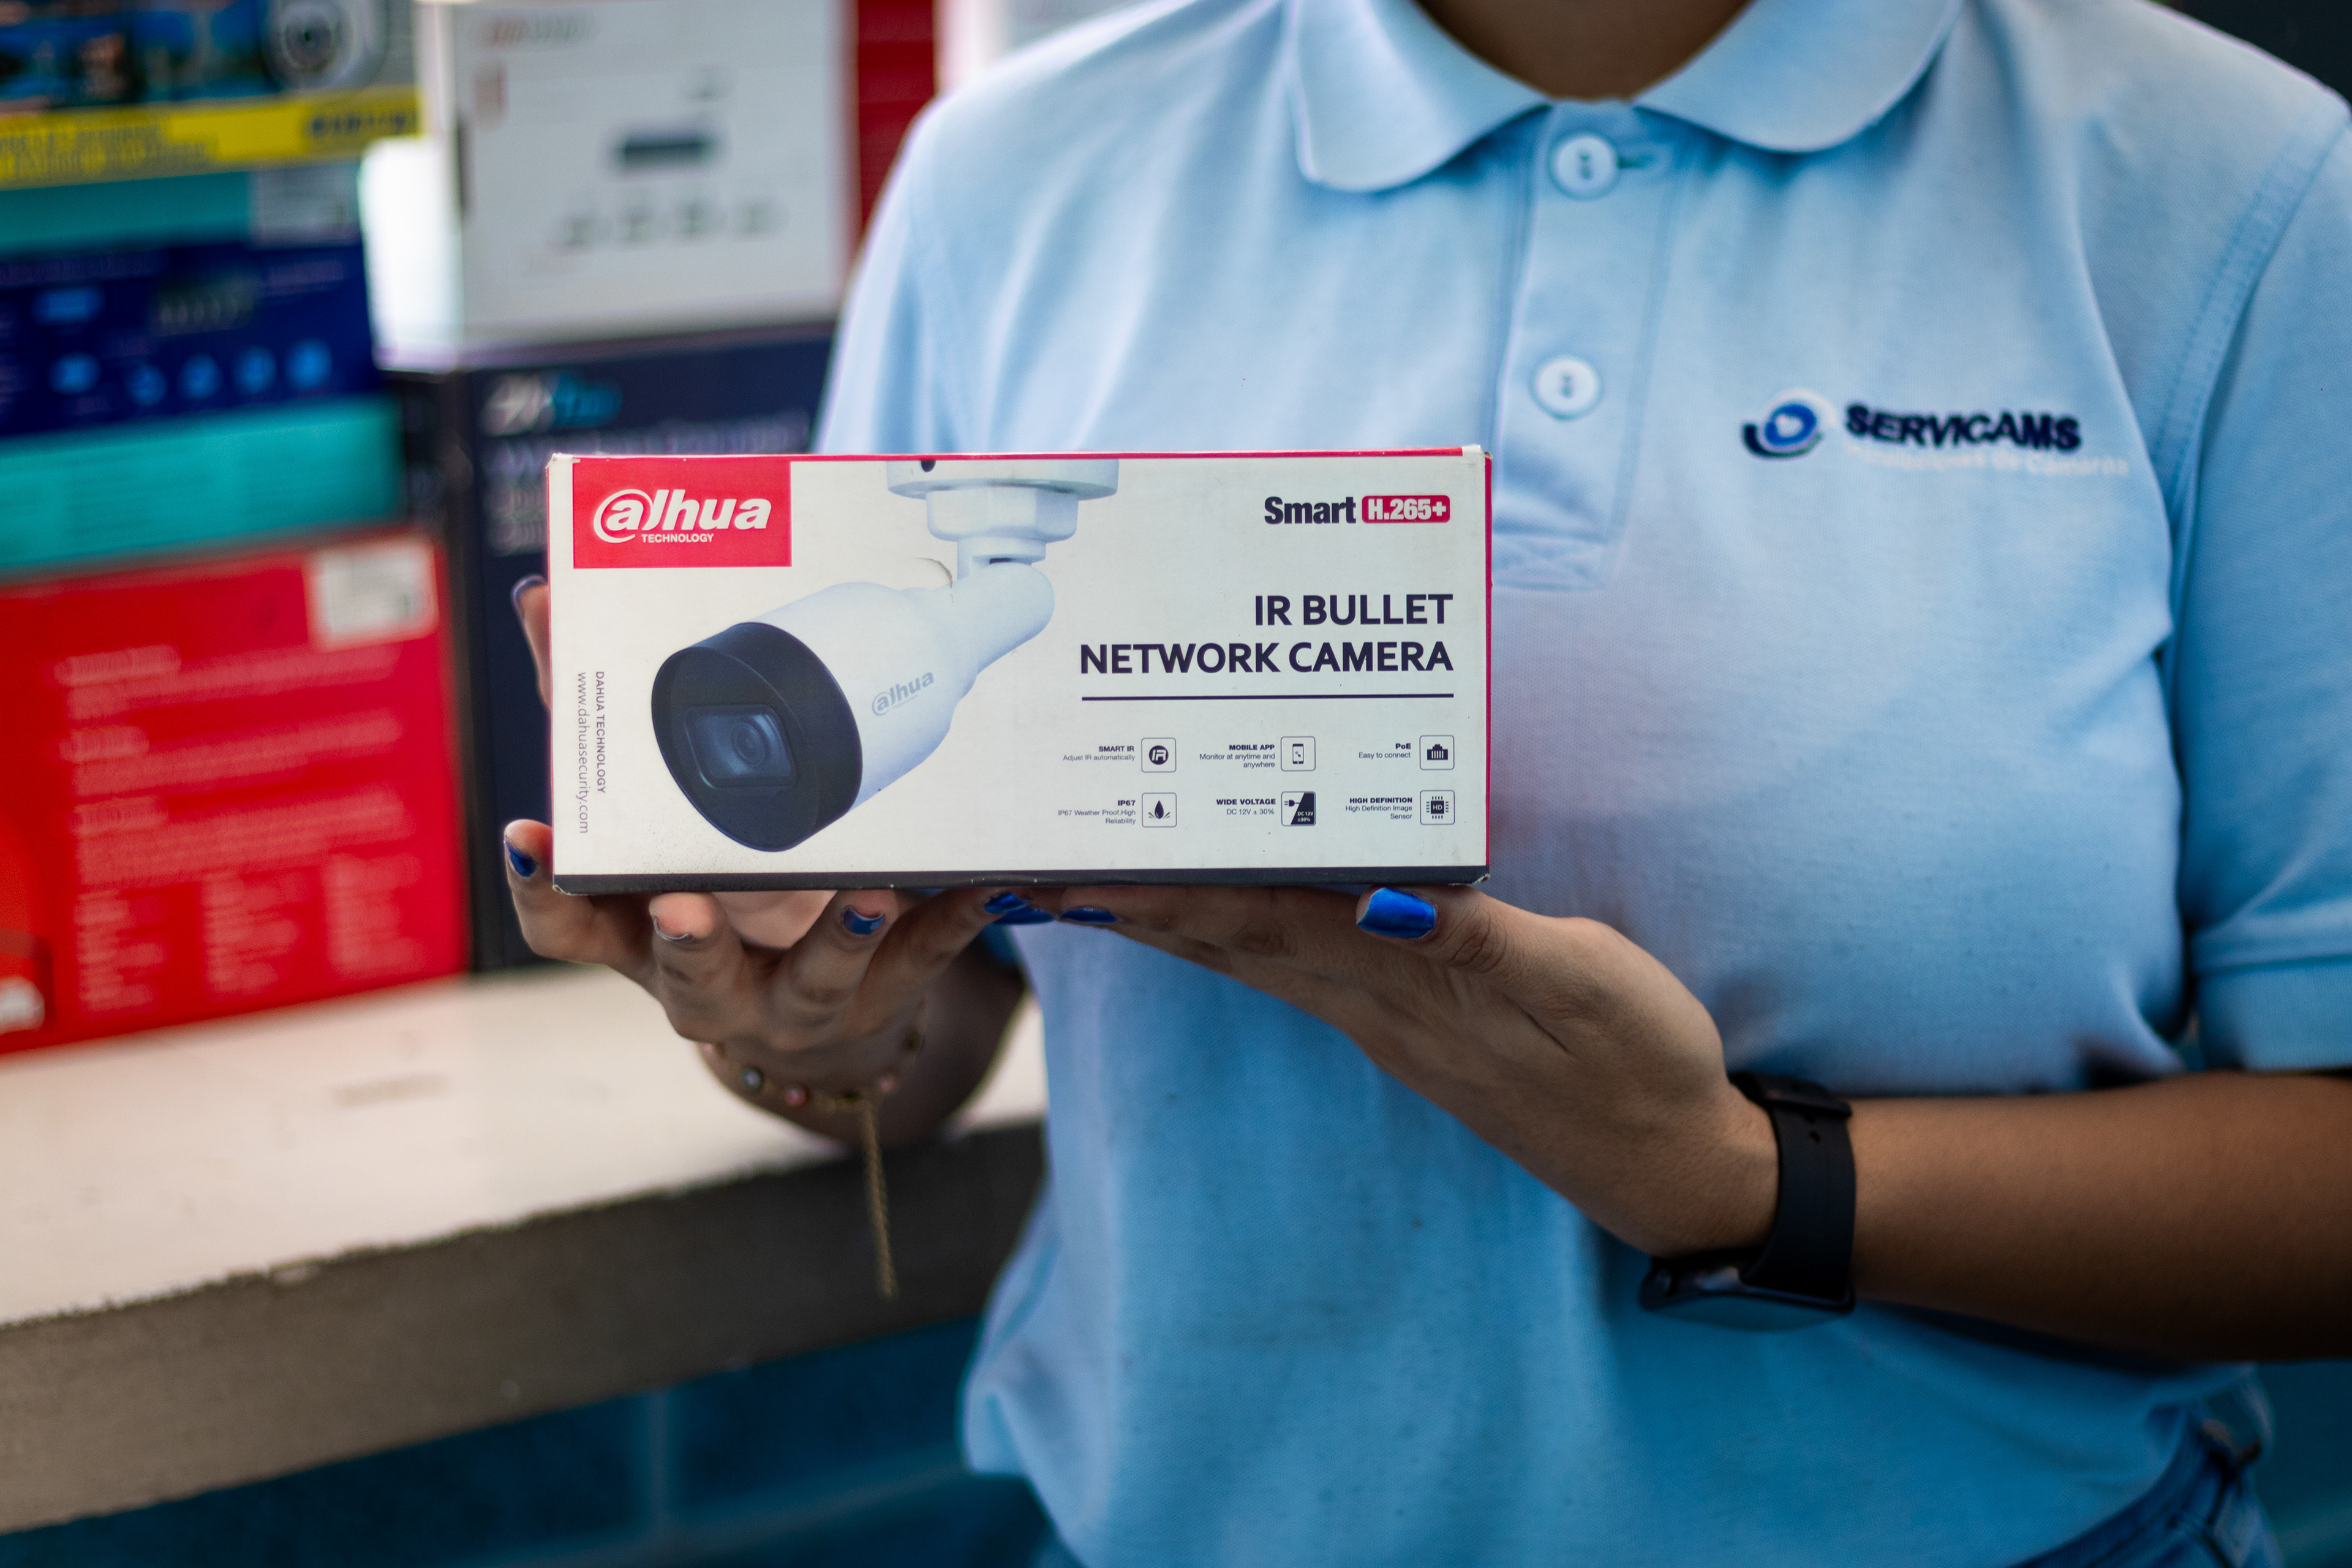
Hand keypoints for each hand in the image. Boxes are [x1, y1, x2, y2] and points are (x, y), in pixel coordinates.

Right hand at [502, 577, 1010, 1125]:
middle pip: (690, 978)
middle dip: (689, 944)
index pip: (566, 928)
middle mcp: (710, 984)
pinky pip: (924, 957)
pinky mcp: (882, 993)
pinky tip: (986, 882)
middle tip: (687, 905)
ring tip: (867, 892)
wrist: (803, 1009)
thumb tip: (543, 599)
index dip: (541, 890)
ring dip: (839, 937)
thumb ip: (597, 719)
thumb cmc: (710, 898)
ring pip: (814, 981)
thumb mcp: (650, 825)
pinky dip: (953, 918)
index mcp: (637, 937)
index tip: (531, 834)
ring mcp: (798, 1000)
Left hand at [1022, 883, 1777, 1256]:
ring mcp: (1387, 1023)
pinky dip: (1238, 938)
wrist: (1671, 1160)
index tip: (1079, 871)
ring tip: (1092, 889)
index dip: (1168, 893)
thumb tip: (1378, 900)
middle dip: (1135, 904)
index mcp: (1402, 987)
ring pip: (1252, 960)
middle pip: (1229, 942)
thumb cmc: (1637, 1061)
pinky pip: (1298, 970)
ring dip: (1171, 923)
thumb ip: (1477, 944)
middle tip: (1041, 868)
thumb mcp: (1580, 985)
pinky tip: (1215, 920)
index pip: (1260, 923)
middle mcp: (1373, 1008)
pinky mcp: (1413, 1025)